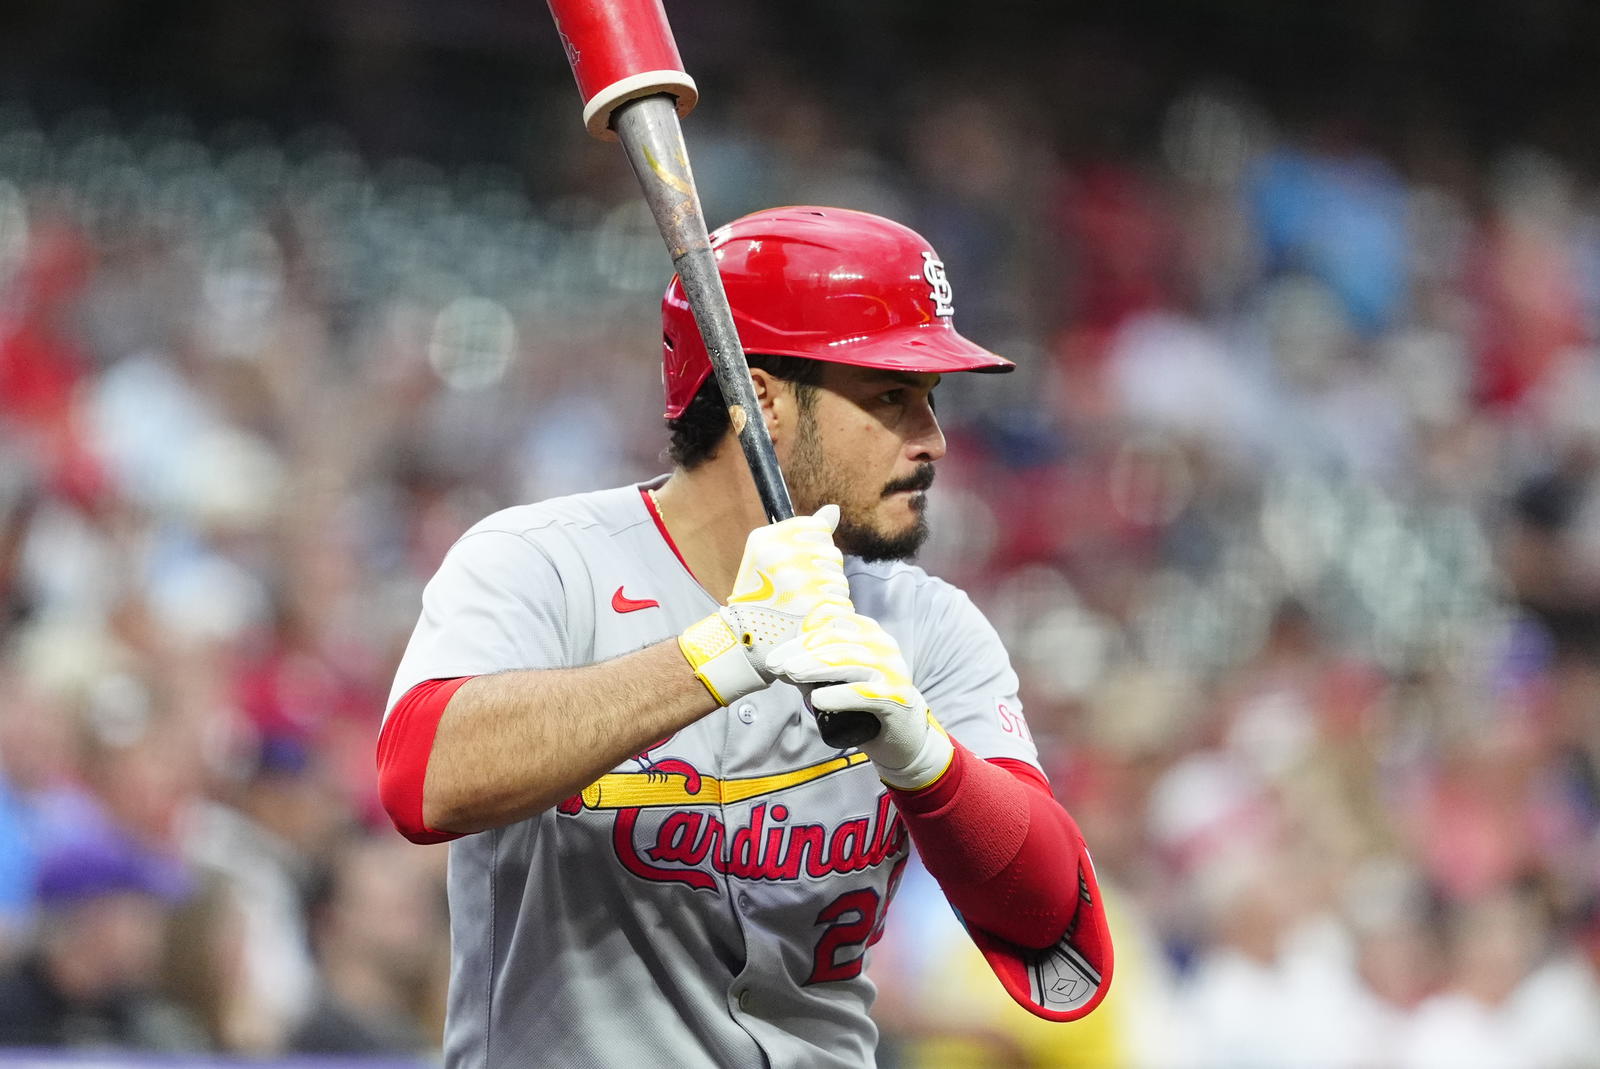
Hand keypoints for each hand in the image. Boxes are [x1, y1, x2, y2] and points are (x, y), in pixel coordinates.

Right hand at [678, 505, 852, 705]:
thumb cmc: (759, 598)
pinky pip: (840, 601)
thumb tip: (834, 510)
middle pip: (832, 553)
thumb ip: (803, 532)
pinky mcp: (814, 606)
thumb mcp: (769, 557)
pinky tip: (810, 619)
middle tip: (799, 590)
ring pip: (838, 579)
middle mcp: (781, 556)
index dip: (816, 547)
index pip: (818, 528)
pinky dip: (831, 612)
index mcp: (766, 539)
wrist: (745, 644)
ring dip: (828, 593)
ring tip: (803, 606)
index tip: (800, 564)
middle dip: (823, 572)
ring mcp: (798, 581)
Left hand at [768, 611, 952, 789]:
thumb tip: (778, 664)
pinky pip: (864, 693)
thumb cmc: (867, 701)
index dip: (802, 635)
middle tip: (775, 664)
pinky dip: (839, 695)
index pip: (832, 624)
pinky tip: (818, 699)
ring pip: (849, 662)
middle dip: (802, 651)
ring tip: (791, 673)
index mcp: (869, 634)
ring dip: (816, 666)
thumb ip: (813, 669)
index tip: (776, 653)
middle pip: (837, 641)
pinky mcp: (896, 698)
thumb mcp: (840, 679)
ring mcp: (893, 670)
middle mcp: (883, 646)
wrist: (905, 734)